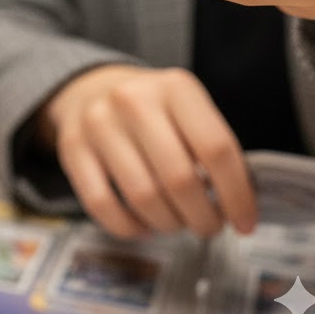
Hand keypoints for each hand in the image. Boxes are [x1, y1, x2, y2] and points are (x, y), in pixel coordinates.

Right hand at [38, 64, 256, 238]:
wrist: (90, 87)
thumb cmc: (153, 109)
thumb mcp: (187, 108)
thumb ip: (211, 148)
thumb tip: (238, 207)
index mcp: (174, 87)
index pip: (216, 149)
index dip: (237, 195)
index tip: (244, 221)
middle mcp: (133, 100)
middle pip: (180, 179)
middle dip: (203, 217)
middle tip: (209, 225)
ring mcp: (97, 122)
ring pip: (143, 197)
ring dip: (169, 224)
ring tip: (177, 222)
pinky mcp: (71, 147)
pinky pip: (102, 205)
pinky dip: (129, 227)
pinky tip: (143, 224)